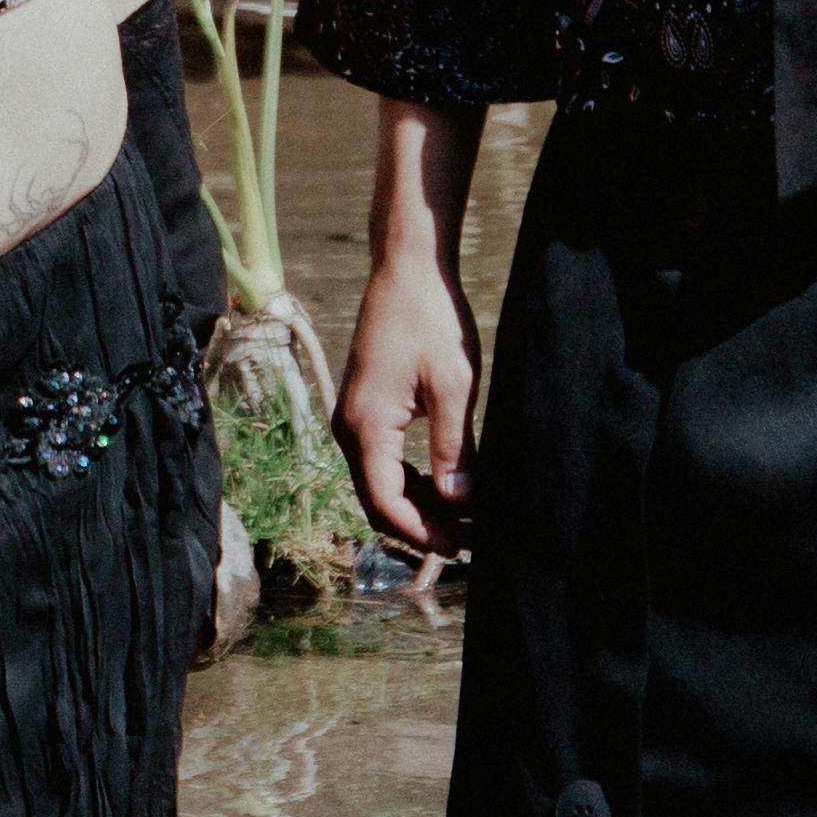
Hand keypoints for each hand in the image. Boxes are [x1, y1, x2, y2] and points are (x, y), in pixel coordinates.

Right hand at [336, 232, 478, 562]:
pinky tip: (444, 483)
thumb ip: (454, 447)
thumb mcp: (453, 386)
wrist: (407, 270)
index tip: (460, 546)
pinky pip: (379, 460)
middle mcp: (348, 427)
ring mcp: (351, 418)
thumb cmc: (432, 320)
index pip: (386, 503)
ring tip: (462, 516)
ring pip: (377, 483)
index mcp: (366, 426)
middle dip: (419, 526)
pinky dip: (408, 480)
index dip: (422, 533)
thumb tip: (461, 501)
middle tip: (467, 539)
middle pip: (376, 500)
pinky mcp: (362, 408)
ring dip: (415, 505)